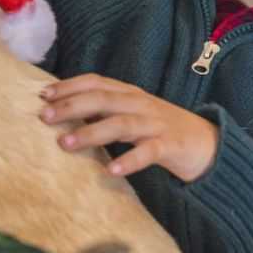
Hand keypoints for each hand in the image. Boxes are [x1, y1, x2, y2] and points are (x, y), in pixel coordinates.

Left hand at [39, 74, 220, 180]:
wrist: (208, 144)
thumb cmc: (161, 129)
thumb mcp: (132, 114)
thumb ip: (105, 111)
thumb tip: (65, 113)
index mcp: (130, 94)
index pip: (96, 82)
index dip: (70, 85)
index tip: (44, 94)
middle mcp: (141, 104)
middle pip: (103, 99)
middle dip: (72, 106)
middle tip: (45, 116)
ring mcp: (156, 124)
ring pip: (121, 124)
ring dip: (91, 132)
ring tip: (65, 144)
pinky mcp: (170, 146)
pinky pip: (148, 152)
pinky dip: (129, 160)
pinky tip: (111, 170)